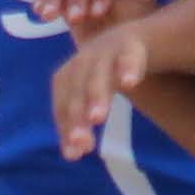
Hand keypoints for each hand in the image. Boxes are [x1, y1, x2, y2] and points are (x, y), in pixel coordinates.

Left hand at [51, 20, 157, 161]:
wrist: (132, 38)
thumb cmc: (105, 75)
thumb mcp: (91, 97)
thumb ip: (81, 123)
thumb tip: (71, 156)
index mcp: (69, 75)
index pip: (63, 104)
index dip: (67, 128)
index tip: (74, 155)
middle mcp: (83, 62)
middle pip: (76, 90)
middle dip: (77, 115)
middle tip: (81, 142)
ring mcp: (105, 52)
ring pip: (98, 74)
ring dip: (97, 95)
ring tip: (98, 119)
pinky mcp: (130, 44)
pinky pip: (128, 56)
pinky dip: (127, 67)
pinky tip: (130, 83)